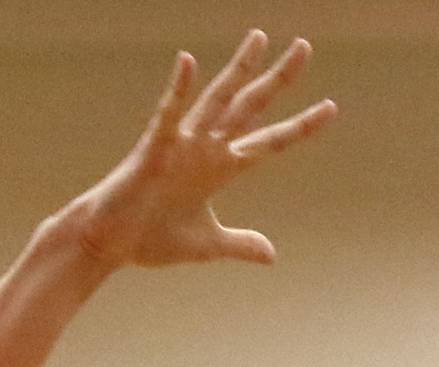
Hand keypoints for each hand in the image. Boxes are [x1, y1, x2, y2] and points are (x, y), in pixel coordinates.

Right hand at [63, 31, 336, 269]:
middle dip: (278, 80)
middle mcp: (205, 149)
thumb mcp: (207, 245)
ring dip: (238, 70)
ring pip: (217, 100)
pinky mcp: (154, 148)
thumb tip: (271, 255)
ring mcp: (182, 144)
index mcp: (219, 169)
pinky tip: (187, 62)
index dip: (299, 127)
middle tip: (304, 48)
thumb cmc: (149, 240)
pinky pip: (168, 114)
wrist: (108, 244)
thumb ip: (240, 244)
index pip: (268, 143)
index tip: (330, 109)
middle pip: (250, 107)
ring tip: (260, 38)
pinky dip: (176, 90)